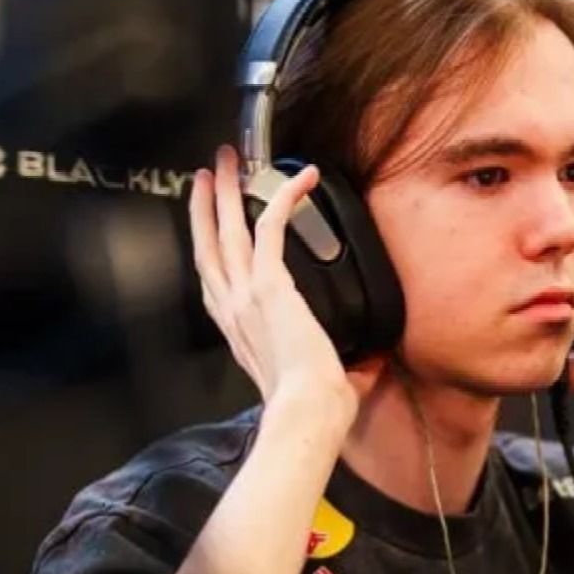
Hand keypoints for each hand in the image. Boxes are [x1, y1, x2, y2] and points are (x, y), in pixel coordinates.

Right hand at [190, 147, 383, 429]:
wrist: (306, 412)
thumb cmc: (309, 407)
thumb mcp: (313, 381)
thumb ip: (335, 366)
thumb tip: (368, 365)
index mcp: (238, 331)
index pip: (214, 281)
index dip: (207, 248)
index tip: (208, 226)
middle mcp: (232, 310)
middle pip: (209, 245)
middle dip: (205, 206)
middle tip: (207, 175)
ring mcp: (245, 295)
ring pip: (227, 229)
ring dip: (227, 190)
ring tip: (226, 161)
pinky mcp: (269, 285)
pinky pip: (271, 226)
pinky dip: (284, 197)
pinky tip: (301, 176)